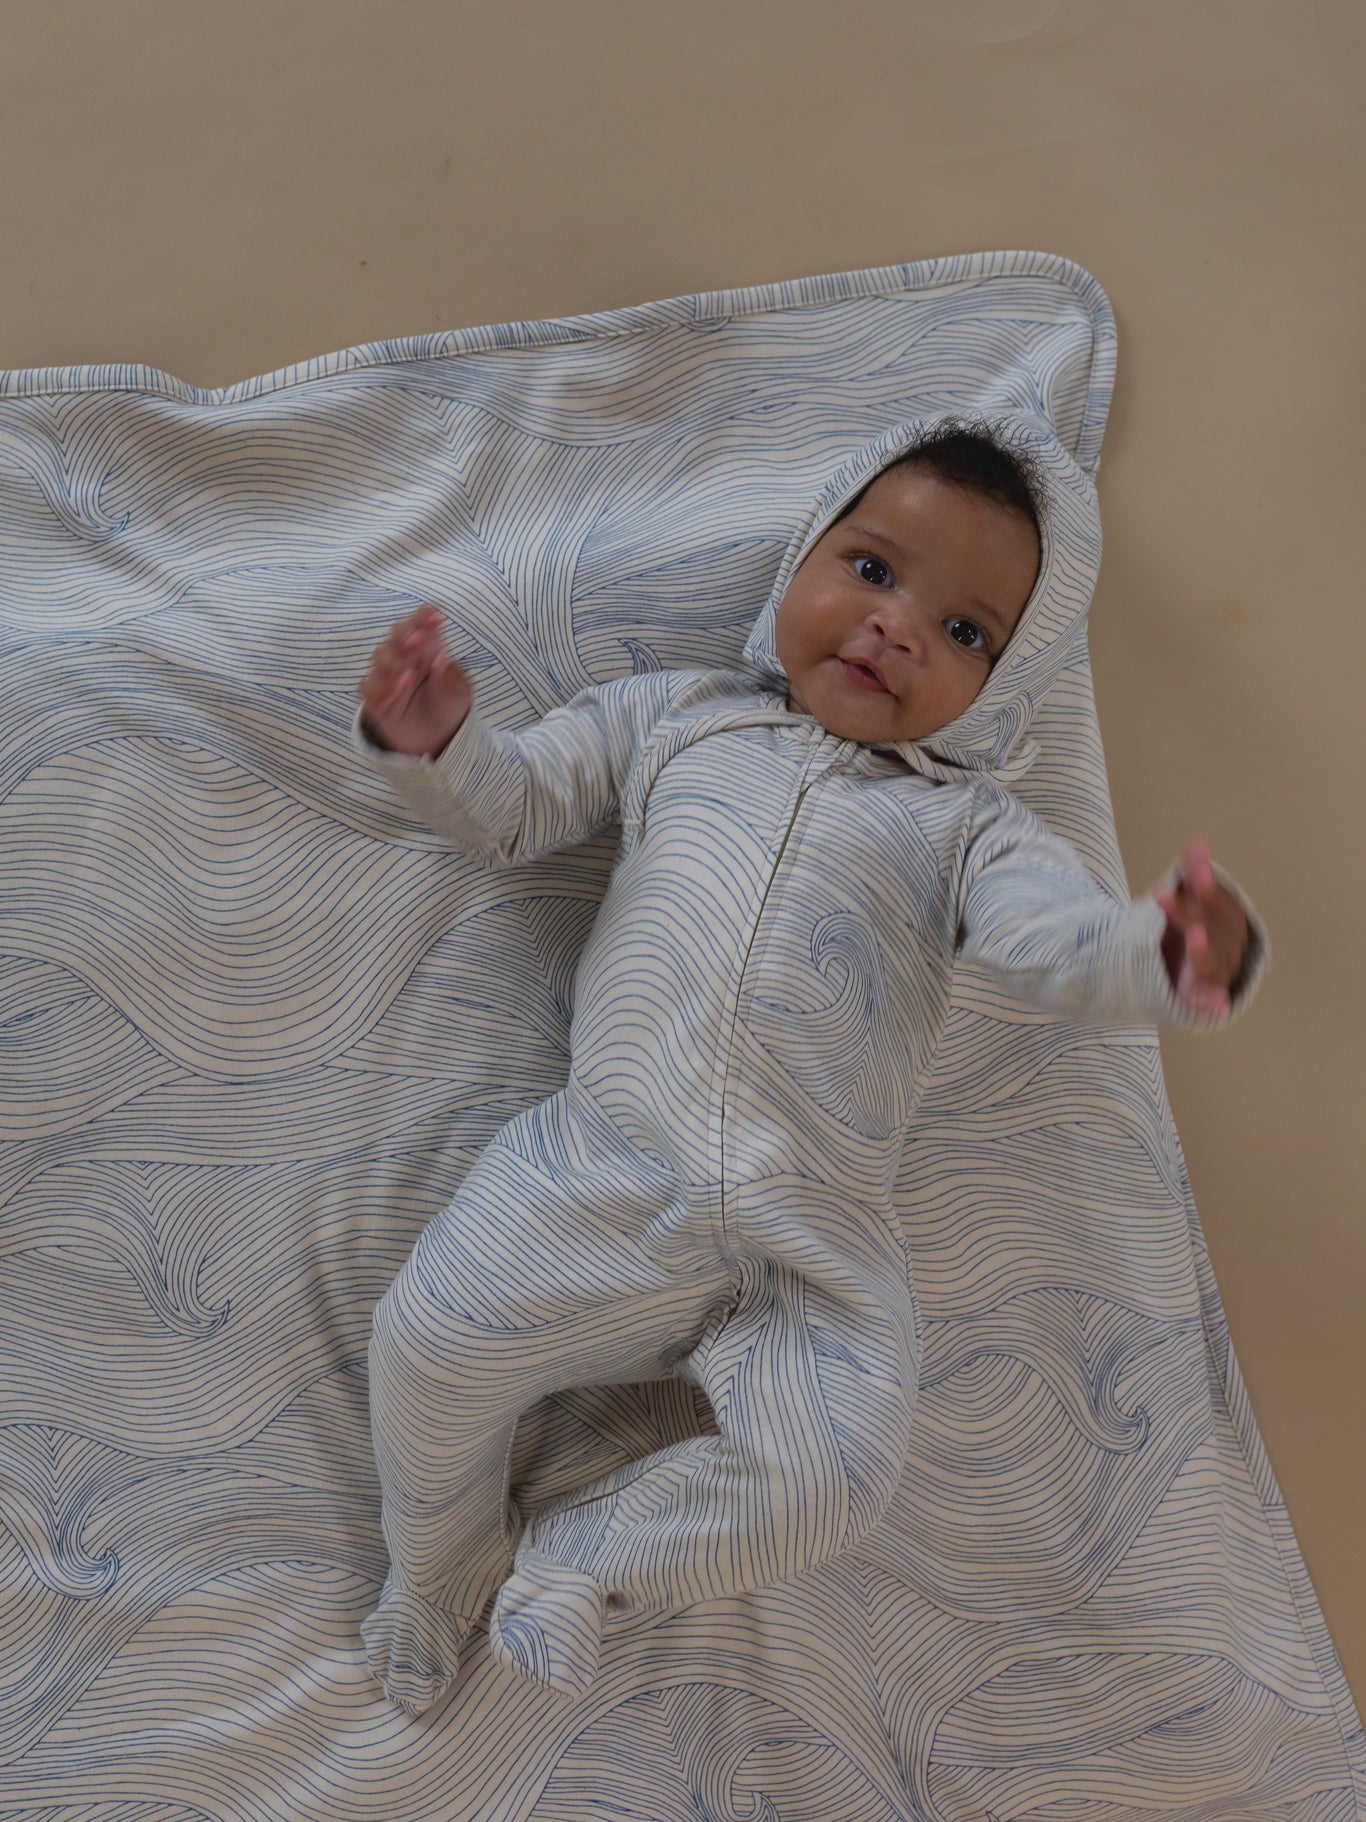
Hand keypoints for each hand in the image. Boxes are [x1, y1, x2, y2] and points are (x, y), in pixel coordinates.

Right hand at [357, 605, 472, 757]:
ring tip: (410, 673)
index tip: (438, 617)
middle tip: (418, 640)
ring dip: (394, 661)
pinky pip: (369, 687)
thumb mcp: (460, 692)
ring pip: (380, 656)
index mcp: (428, 645)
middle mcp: (405, 654)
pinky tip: (397, 693)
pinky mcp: (374, 696)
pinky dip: (382, 688)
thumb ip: (453, 676)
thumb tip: (441, 661)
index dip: (426, 616)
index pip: (422, 622)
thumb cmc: (448, 703)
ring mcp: (388, 673)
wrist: (437, 736)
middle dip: (405, 633)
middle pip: (397, 633)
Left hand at [1154, 835, 1247, 1014]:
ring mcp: (1217, 973)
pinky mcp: (1201, 997)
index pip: (1221, 902)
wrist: (1182, 971)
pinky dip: (1214, 1005)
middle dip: (1190, 912)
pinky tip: (1215, 1007)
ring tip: (1193, 936)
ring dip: (1204, 951)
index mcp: (1227, 919)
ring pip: (1214, 962)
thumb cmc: (1190, 927)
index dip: (1209, 887)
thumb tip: (1199, 841)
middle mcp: (1228, 946)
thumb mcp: (1187, 899)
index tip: (1194, 870)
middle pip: (1214, 929)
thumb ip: (1193, 874)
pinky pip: (1210, 1002)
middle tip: (1162, 895)